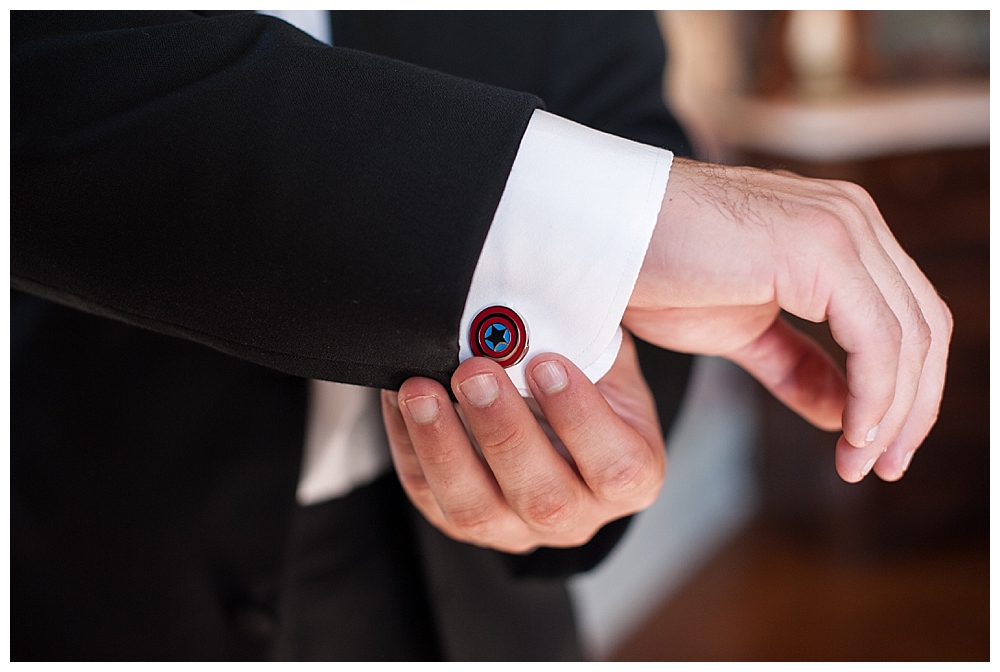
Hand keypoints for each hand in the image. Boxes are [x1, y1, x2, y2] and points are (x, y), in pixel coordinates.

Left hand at [381, 332, 662, 553]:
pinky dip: (411, 446)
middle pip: (544, 498)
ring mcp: (517, 527)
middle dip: (503, 432)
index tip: (546, 363)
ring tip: (422, 390)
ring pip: (477, 512)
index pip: (617, 468)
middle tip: (474, 372)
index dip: (581, 420)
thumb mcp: (605, 348)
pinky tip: (402, 400)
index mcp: (632, 474)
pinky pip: (429, 495)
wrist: (545, 398)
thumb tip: (557, 294)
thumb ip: (590, 332)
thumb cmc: (581, 371)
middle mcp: (578, 514)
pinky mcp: (464, 520)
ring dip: (445, 447)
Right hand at [626, 158, 951, 482]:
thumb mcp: (741, 330)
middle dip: (912, 408)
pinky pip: (876, 339)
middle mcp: (852, 219)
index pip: (906, 316)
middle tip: (882, 466)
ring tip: (859, 463)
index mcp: (838, 231)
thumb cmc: (655, 273)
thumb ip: (797, 364)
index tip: (876, 448)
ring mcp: (841, 227)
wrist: (600, 237)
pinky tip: (850, 434)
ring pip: (909, 337)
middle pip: (924, 326)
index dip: (906, 389)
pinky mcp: (820, 248)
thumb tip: (844, 412)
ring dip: (893, 413)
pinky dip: (874, 396)